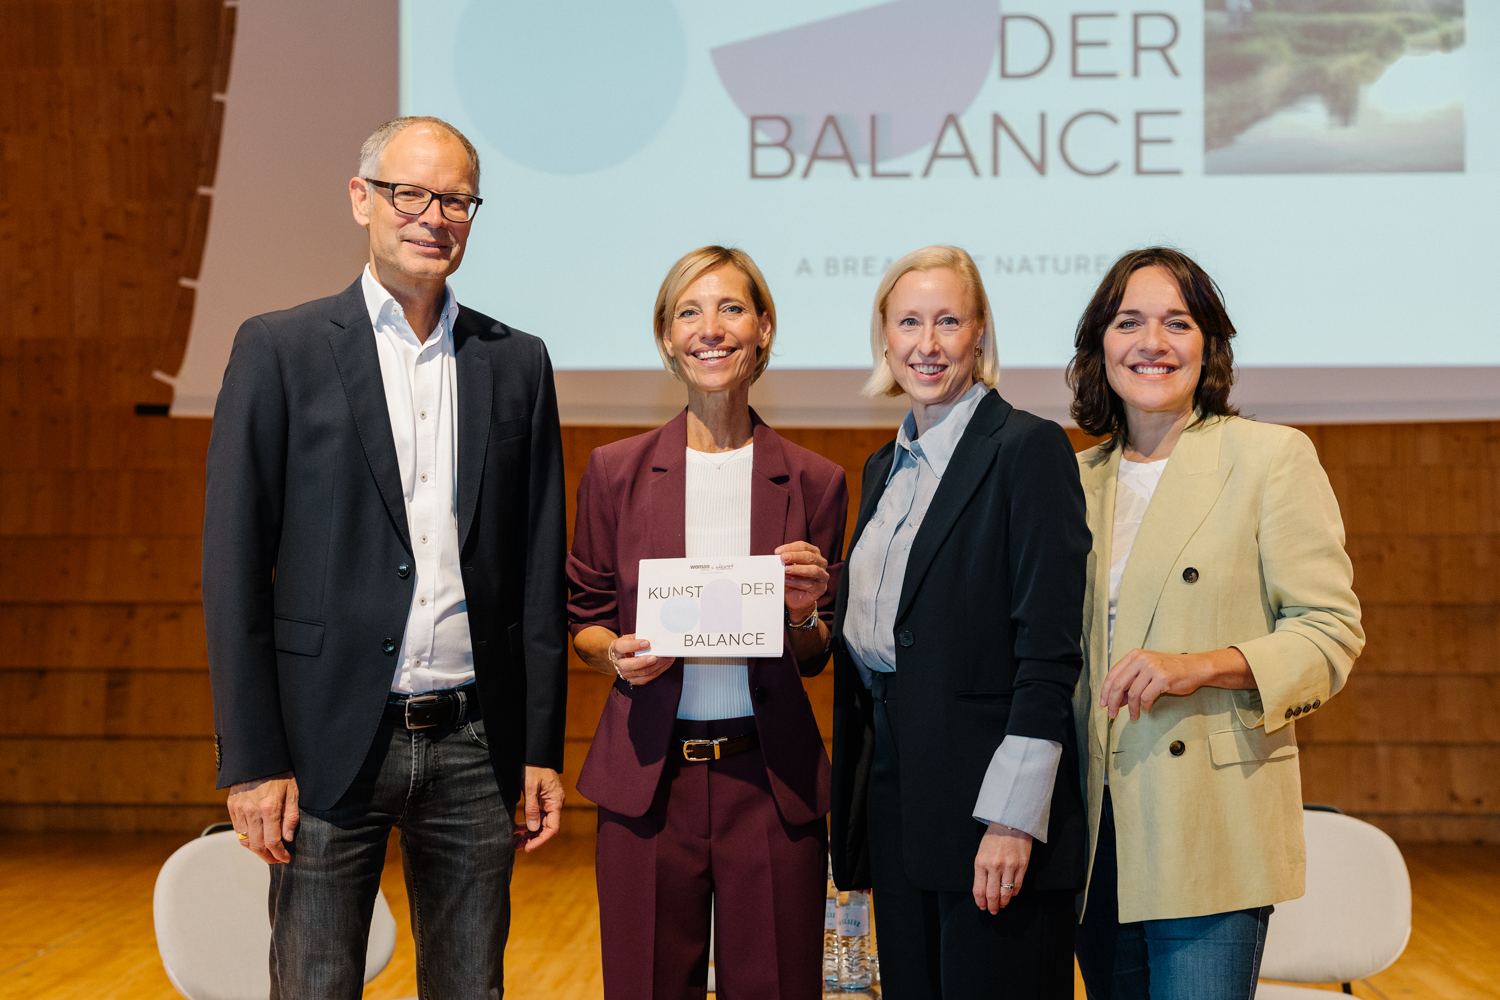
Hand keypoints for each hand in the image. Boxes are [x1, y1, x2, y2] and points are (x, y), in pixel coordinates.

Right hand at [227, 771, 298, 863]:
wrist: (259, 758)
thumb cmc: (280, 773)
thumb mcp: (293, 792)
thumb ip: (291, 817)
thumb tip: (287, 839)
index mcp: (269, 807)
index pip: (273, 841)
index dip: (279, 854)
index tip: (286, 858)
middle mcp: (252, 811)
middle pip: (257, 845)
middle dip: (268, 857)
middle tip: (277, 860)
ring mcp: (239, 809)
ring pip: (245, 841)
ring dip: (256, 851)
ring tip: (267, 853)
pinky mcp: (232, 807)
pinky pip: (237, 831)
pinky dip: (246, 840)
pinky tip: (256, 841)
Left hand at [516, 766, 564, 852]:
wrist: (535, 753)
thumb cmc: (533, 767)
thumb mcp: (530, 787)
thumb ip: (531, 808)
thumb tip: (532, 829)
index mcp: (556, 802)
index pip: (553, 828)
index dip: (541, 840)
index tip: (528, 848)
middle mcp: (555, 804)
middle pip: (546, 828)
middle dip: (533, 839)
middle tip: (517, 846)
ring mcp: (549, 802)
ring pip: (541, 824)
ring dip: (529, 833)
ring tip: (515, 840)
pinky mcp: (543, 800)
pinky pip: (537, 816)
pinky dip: (528, 823)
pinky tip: (518, 829)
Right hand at [609, 634, 674, 685]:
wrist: (622, 656)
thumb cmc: (630, 644)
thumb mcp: (632, 637)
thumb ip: (641, 638)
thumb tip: (657, 638)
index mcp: (616, 648)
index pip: (622, 647)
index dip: (634, 645)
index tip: (647, 643)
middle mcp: (618, 662)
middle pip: (627, 665)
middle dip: (643, 662)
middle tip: (655, 657)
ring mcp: (625, 673)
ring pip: (641, 673)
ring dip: (656, 666)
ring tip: (667, 658)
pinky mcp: (634, 680)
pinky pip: (647, 678)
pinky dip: (659, 670)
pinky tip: (666, 663)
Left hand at [775, 541, 827, 624]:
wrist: (795, 598)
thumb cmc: (792, 578)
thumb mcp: (787, 567)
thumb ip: (785, 561)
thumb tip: (777, 556)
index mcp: (813, 553)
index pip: (804, 546)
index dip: (791, 548)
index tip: (778, 552)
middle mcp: (821, 563)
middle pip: (810, 556)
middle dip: (795, 556)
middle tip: (782, 558)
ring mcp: (823, 576)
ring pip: (813, 570)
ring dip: (797, 569)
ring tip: (785, 570)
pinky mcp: (820, 588)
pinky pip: (810, 584)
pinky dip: (797, 582)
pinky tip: (787, 581)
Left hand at [973, 821, 1031, 912]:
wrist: (1010, 822)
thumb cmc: (994, 838)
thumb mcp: (981, 853)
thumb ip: (982, 872)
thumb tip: (983, 891)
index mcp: (981, 863)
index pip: (979, 890)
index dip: (981, 902)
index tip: (982, 906)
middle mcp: (995, 866)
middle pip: (992, 895)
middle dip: (992, 906)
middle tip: (993, 910)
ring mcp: (1009, 867)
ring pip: (1006, 894)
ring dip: (1003, 903)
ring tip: (1002, 905)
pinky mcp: (1022, 866)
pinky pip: (1017, 886)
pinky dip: (1013, 894)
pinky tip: (1010, 895)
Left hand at [1100, 647, 1253, 720]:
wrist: (1194, 668)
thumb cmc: (1170, 670)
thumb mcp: (1147, 670)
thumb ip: (1131, 681)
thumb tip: (1115, 700)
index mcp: (1134, 655)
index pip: (1113, 674)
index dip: (1105, 691)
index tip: (1103, 703)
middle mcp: (1141, 659)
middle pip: (1118, 684)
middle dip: (1113, 702)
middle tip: (1112, 714)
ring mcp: (1152, 668)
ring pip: (1133, 694)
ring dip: (1131, 709)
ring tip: (1134, 716)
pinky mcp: (1163, 678)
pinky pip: (1147, 697)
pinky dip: (1144, 706)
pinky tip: (1146, 709)